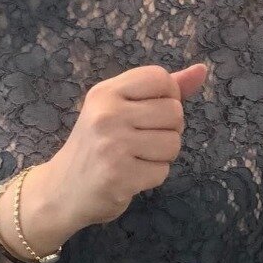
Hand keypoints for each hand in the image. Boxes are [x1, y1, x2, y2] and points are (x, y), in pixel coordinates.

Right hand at [0, 62, 207, 262]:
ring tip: (135, 160)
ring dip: (161, 157)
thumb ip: (158, 91)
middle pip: (174, 112)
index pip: (161, 79)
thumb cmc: (94, 148)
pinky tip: (130, 177)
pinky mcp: (119, 176)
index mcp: (106, 92)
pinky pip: (162, 171)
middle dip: (167, 131)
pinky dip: (151, 178)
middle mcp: (107, 115)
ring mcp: (113, 146)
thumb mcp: (117, 109)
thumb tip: (202, 70)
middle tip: (141, 142)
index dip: (167, 98)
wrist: (60, 192)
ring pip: (172, 144)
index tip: (148, 115)